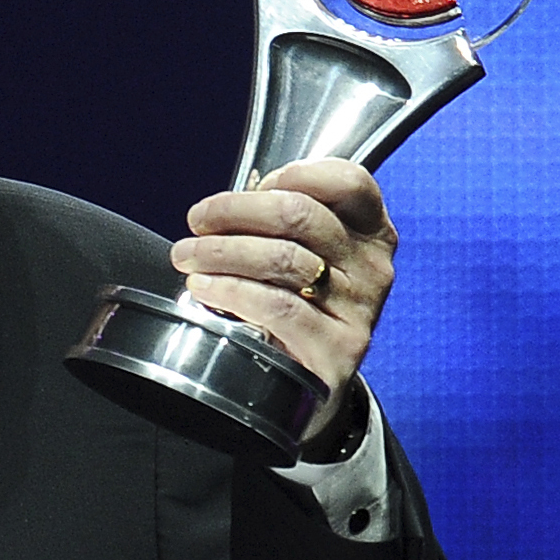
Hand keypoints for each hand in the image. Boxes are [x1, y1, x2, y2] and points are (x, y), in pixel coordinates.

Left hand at [170, 158, 396, 450]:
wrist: (313, 385)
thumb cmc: (299, 305)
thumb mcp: (305, 257)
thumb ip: (280, 224)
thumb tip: (225, 208)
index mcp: (371, 233)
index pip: (347, 182)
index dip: (293, 175)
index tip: (253, 186)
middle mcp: (373, 267)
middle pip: (300, 215)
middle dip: (236, 211)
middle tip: (198, 220)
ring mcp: (359, 309)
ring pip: (283, 259)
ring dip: (221, 251)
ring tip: (187, 256)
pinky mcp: (337, 348)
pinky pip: (276, 307)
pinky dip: (231, 291)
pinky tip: (203, 288)